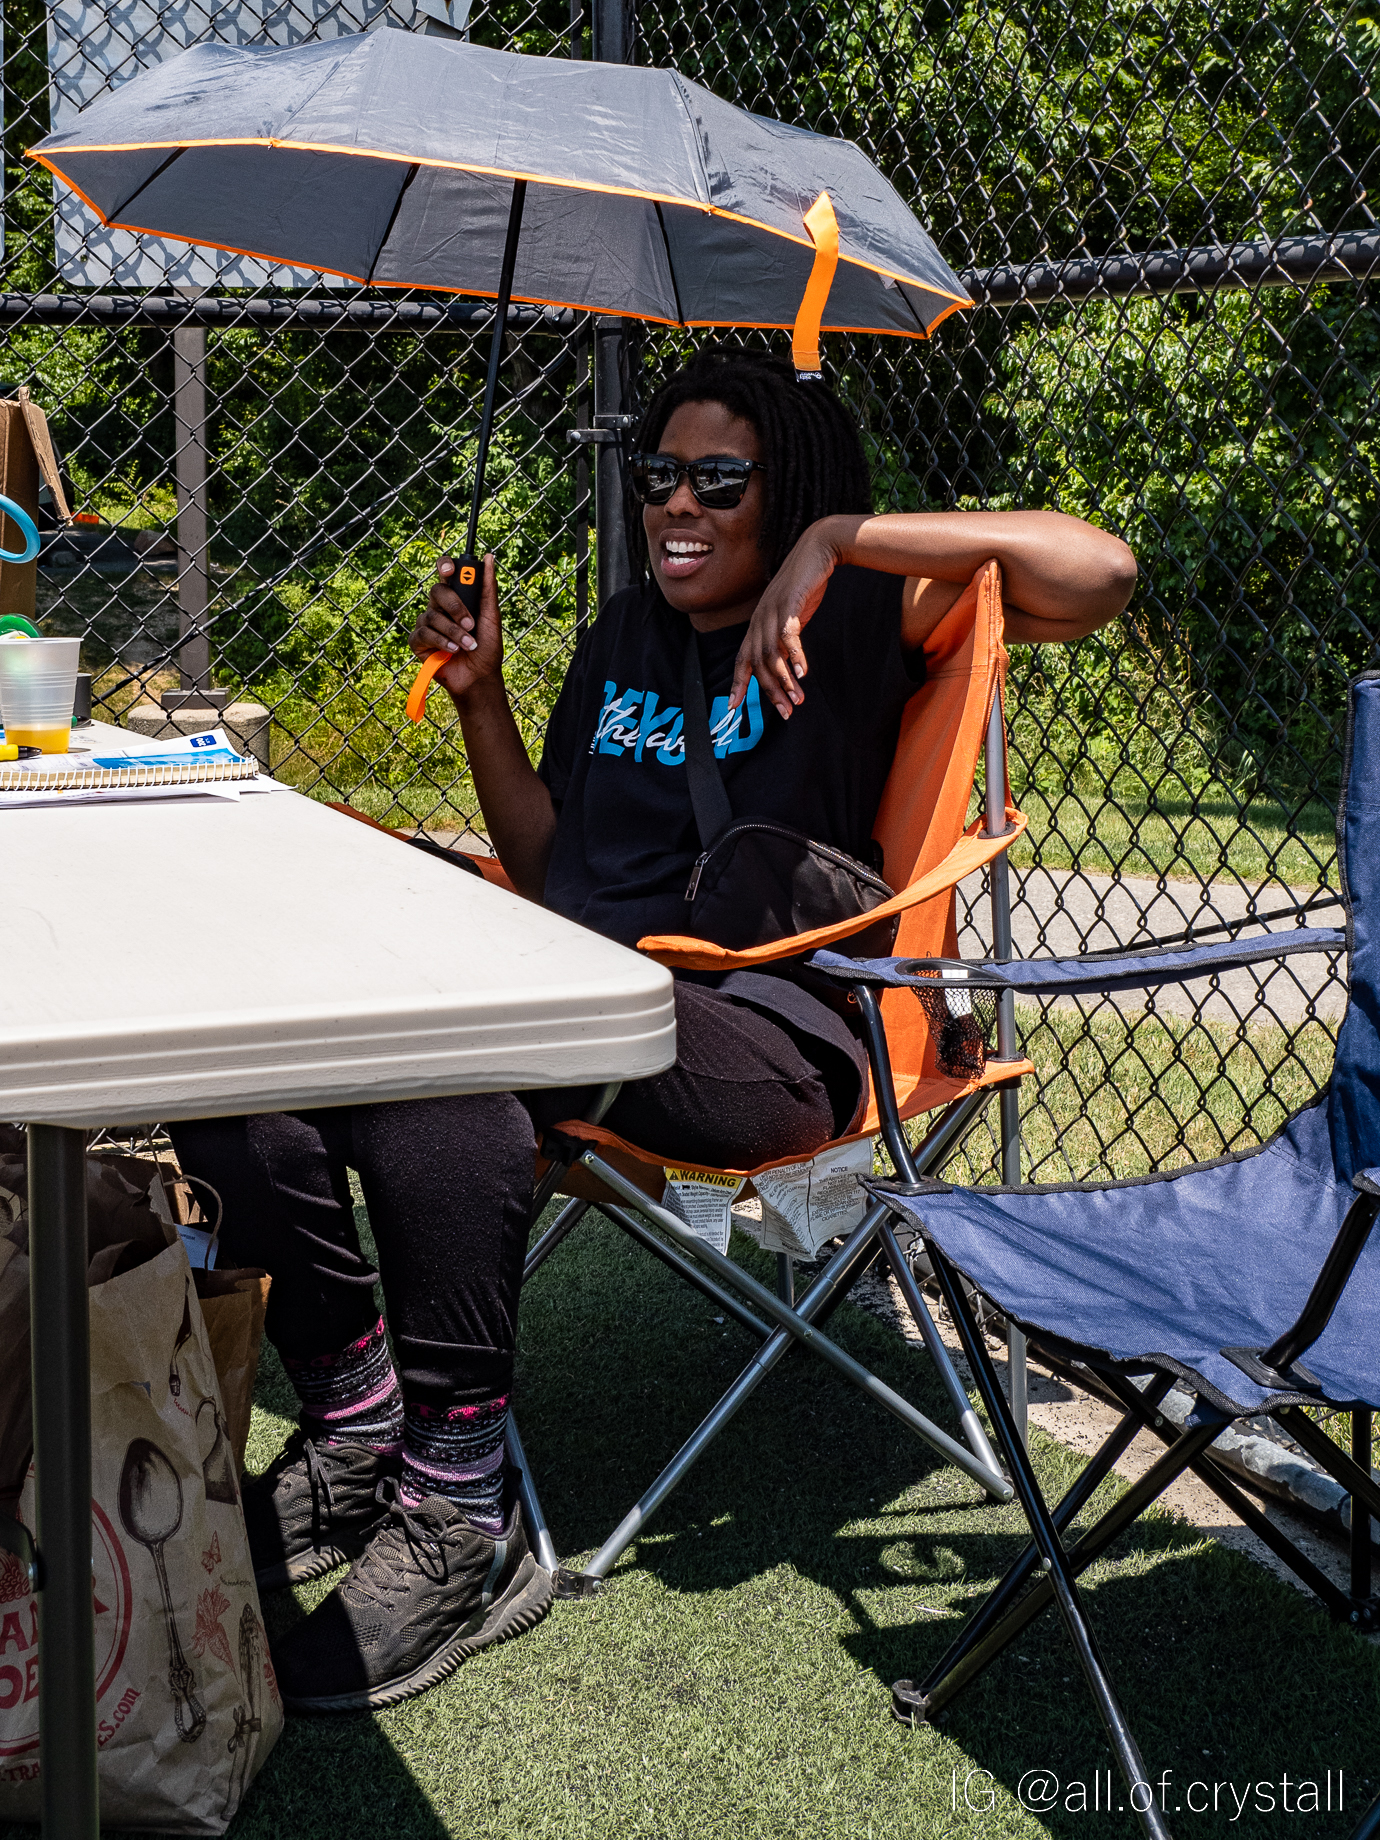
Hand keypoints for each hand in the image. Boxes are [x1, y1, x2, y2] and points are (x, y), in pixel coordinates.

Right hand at [411, 554, 503, 701]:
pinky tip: (452, 651)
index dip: (445, 566)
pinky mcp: (418, 642)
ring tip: (468, 645)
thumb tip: (489, 557)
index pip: (445, 573)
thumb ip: (488, 588)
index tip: (450, 570)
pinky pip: (423, 634)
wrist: (479, 677)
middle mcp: (439, 608)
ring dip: (454, 632)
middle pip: (437, 591)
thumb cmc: (487, 648)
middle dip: (455, 607)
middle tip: (470, 623)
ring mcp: (427, 624)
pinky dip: (441, 642)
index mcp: (456, 598)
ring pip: (432, 615)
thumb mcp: (491, 616)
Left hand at [729, 522, 839, 718]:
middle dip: (769, 691)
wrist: (818, 549)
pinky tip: (802, 673)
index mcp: (758, 623)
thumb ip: (785, 637)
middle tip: (784, 712)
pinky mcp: (791, 604)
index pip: (742, 658)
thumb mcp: (791, 615)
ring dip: (784, 680)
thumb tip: (786, 663)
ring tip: (797, 700)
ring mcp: (774, 611)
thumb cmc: (805, 584)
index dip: (738, 683)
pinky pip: (790, 635)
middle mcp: (760, 619)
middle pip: (758, 662)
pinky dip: (795, 657)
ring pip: (772, 654)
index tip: (734, 706)